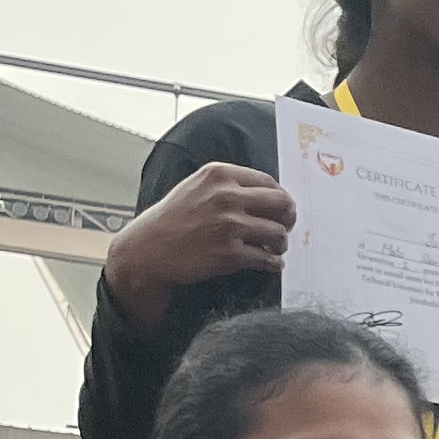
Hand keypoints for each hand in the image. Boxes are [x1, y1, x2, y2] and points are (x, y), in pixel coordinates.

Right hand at [101, 164, 296, 329]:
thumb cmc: (173, 218)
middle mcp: (226, 196)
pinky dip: (273, 263)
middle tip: (286, 227)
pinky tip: (271, 263)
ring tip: (275, 248)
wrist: (149, 249)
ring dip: (281, 244)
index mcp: (219, 174)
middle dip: (289, 218)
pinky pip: (267, 259)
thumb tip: (268, 194)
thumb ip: (229, 185)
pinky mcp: (230, 253)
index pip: (269, 182)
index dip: (280, 197)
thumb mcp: (197, 186)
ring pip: (278, 233)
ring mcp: (229, 225)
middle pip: (281, 204)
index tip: (282, 208)